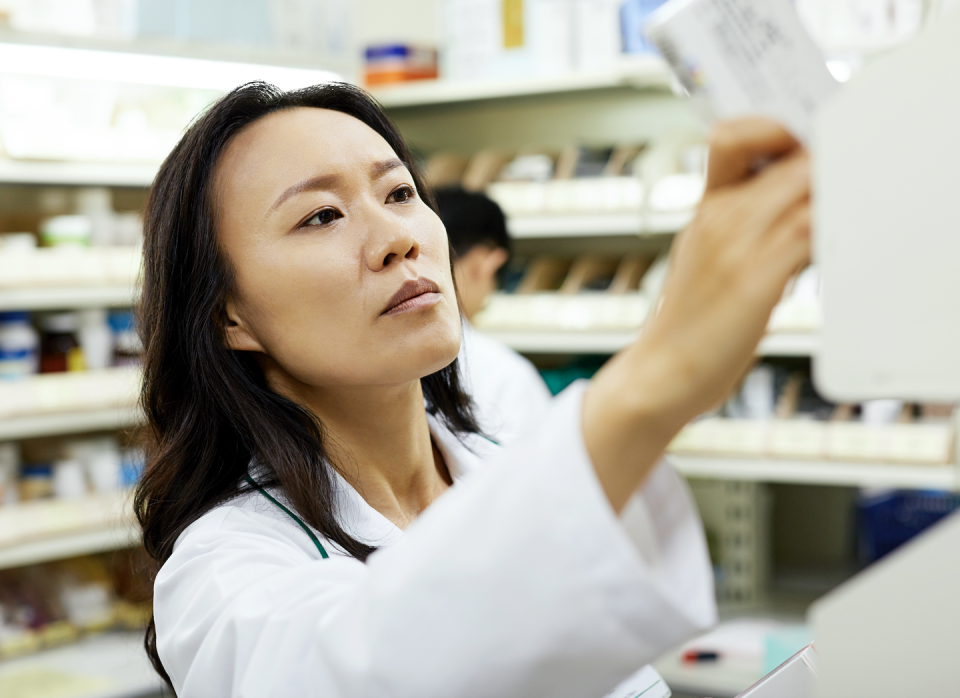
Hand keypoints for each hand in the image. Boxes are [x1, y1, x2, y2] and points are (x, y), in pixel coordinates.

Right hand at [583, 118, 810, 510]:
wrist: (663, 371)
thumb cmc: (691, 319)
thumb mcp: (706, 255)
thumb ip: (745, 219)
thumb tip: (803, 196)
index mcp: (705, 207)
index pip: (732, 134)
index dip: (774, 127)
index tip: (803, 142)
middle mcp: (718, 217)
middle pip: (786, 154)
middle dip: (824, 155)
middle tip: (845, 172)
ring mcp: (735, 245)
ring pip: (804, 186)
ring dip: (834, 188)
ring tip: (843, 207)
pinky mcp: (753, 279)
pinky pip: (808, 232)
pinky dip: (830, 227)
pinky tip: (834, 242)